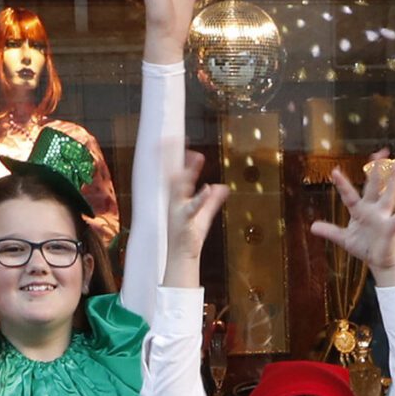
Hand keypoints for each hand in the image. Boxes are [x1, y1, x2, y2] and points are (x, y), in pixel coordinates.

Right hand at [164, 150, 227, 283]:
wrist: (182, 257)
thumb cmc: (190, 237)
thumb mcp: (204, 215)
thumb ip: (212, 200)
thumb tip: (222, 187)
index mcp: (178, 197)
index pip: (176, 172)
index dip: (177, 155)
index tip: (183, 140)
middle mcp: (175, 201)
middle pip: (172, 173)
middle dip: (172, 156)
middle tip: (173, 138)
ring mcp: (178, 210)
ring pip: (180, 187)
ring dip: (187, 172)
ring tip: (197, 157)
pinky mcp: (185, 221)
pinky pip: (192, 208)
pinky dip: (200, 199)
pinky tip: (208, 189)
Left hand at [312, 154, 394, 280]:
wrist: (381, 260)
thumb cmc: (366, 247)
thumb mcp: (345, 239)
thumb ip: (331, 231)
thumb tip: (313, 227)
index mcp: (360, 211)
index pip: (350, 195)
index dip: (342, 184)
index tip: (335, 171)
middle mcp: (373, 210)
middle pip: (374, 187)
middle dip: (376, 171)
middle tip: (380, 153)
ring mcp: (383, 218)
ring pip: (388, 196)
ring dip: (392, 181)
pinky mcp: (391, 229)